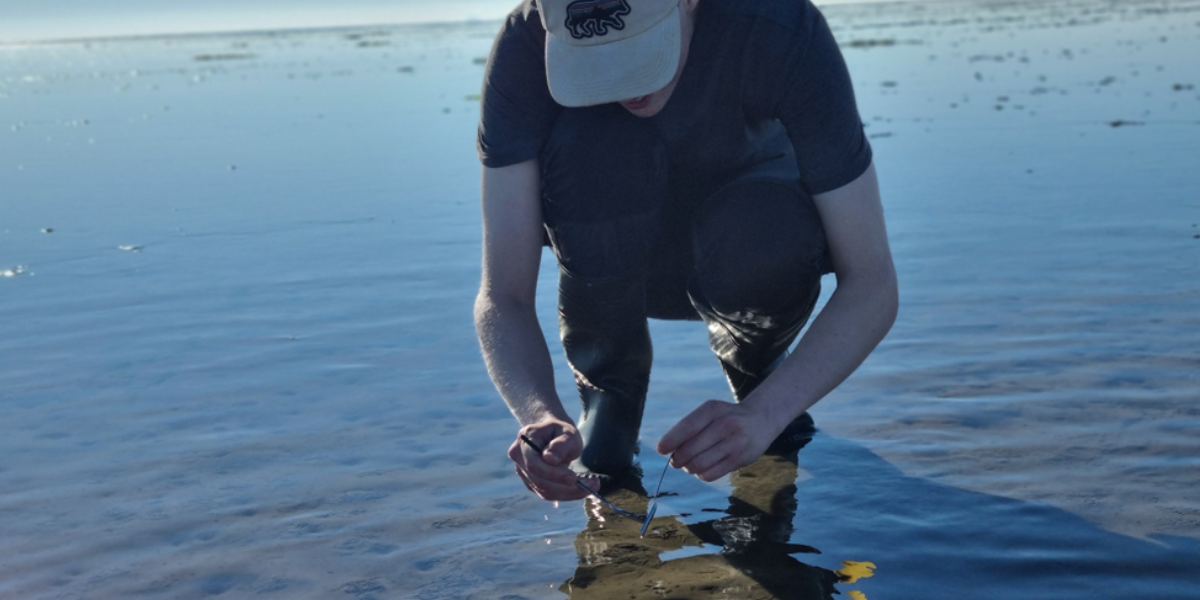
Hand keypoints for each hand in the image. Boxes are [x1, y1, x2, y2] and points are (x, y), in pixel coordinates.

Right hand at [507, 419, 598, 500]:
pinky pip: (546, 493)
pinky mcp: (530, 481)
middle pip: (539, 480)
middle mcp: (518, 456)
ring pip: (544, 490)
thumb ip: (561, 444)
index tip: (574, 478)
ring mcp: (522, 470)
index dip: (553, 474)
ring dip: (569, 493)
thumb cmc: (561, 432)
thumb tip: (550, 459)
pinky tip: (580, 488)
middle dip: (566, 487)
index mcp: (525, 439)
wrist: (553, 434)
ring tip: (592, 486)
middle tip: (593, 485)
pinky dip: (565, 493)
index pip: (534, 463)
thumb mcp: (568, 432)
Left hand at [656, 400, 776, 481]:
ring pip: (698, 465)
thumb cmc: (726, 418)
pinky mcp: (740, 459)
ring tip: (690, 465)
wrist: (760, 420)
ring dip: (689, 468)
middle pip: (689, 450)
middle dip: (677, 459)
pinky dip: (701, 474)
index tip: (661, 450)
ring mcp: (734, 443)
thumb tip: (667, 450)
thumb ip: (690, 427)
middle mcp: (725, 424)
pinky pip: (710, 475)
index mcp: (713, 409)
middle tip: (676, 460)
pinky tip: (703, 468)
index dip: (670, 441)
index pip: (686, 427)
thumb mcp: (710, 412)